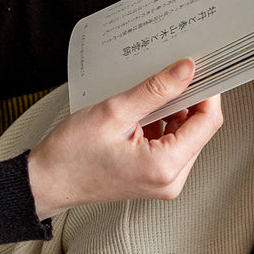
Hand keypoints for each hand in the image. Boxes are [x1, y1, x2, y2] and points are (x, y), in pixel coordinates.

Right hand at [27, 58, 222, 220]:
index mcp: (164, 167)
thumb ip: (156, 90)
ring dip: (173, 111)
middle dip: (188, 100)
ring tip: (143, 102)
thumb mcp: (115, 112)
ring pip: (186, 133)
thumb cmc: (71, 155)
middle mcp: (170, 179)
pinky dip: (163, 123)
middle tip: (168, 79)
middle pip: (200, 128)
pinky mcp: (155, 176)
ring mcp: (164, 180)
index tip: (200, 71)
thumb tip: (186, 70)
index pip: (208, 122)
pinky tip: (140, 116)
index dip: (208, 92)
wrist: (45, 183)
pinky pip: (172, 142)